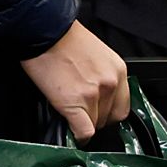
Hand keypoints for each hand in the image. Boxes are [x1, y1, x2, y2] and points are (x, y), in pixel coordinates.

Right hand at [21, 20, 128, 139]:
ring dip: (83, 123)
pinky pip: (83, 132)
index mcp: (117, 70)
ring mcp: (94, 94)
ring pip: (95, 126)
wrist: (44, 30)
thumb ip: (102, 77)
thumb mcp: (96, 55)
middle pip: (110, 118)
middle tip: (81, 112)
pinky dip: (77, 136)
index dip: (107, 112)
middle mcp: (110, 83)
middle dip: (95, 118)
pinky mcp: (75, 103)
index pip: (122, 106)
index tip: (97, 113)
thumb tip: (98, 97)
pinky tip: (70, 130)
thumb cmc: (64, 38)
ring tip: (70, 113)